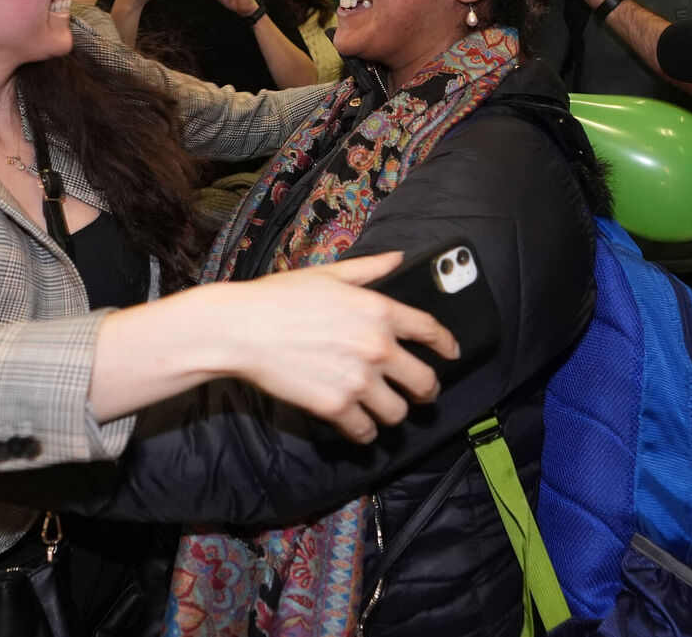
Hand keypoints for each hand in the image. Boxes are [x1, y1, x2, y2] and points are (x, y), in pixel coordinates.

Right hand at [219, 253, 455, 442]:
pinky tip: (358, 426)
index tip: (451, 353)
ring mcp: (358, 380)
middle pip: (425, 381)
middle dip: (426, 390)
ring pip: (399, 413)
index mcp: (379, 310)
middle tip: (419, 393)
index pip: (431, 331)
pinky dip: (364, 432)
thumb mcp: (328, 274)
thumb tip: (398, 259)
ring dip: (393, 414)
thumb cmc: (279, 297)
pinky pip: (366, 432)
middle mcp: (377, 347)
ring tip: (382, 410)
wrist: (241, 329)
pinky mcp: (336, 407)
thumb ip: (369, 269)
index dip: (447, 345)